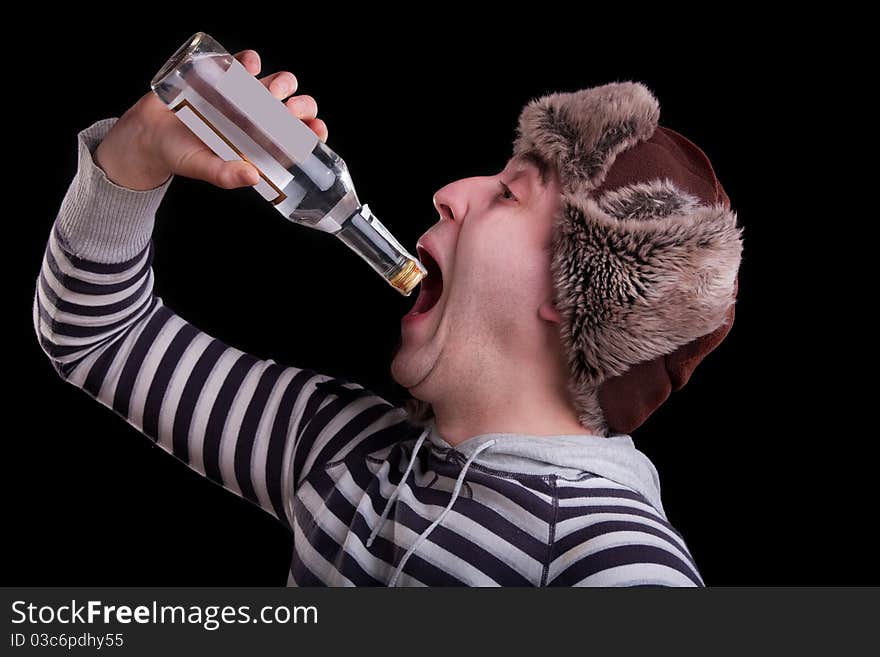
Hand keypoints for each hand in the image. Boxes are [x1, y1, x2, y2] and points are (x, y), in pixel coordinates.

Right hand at [94, 49, 327, 190]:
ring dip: (281, 82)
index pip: (297, 137)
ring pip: (275, 83)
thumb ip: (226, 175)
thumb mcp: (204, 168)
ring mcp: (242, 96)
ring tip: (272, 89)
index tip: (316, 129)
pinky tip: (248, 65)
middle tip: (292, 110)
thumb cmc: (180, 155)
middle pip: (292, 107)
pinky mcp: (222, 76)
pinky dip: (249, 61)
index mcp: (260, 143)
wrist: (147, 133)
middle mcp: (257, 119)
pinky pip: (243, 63)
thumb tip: (253, 177)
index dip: (311, 132)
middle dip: (301, 105)